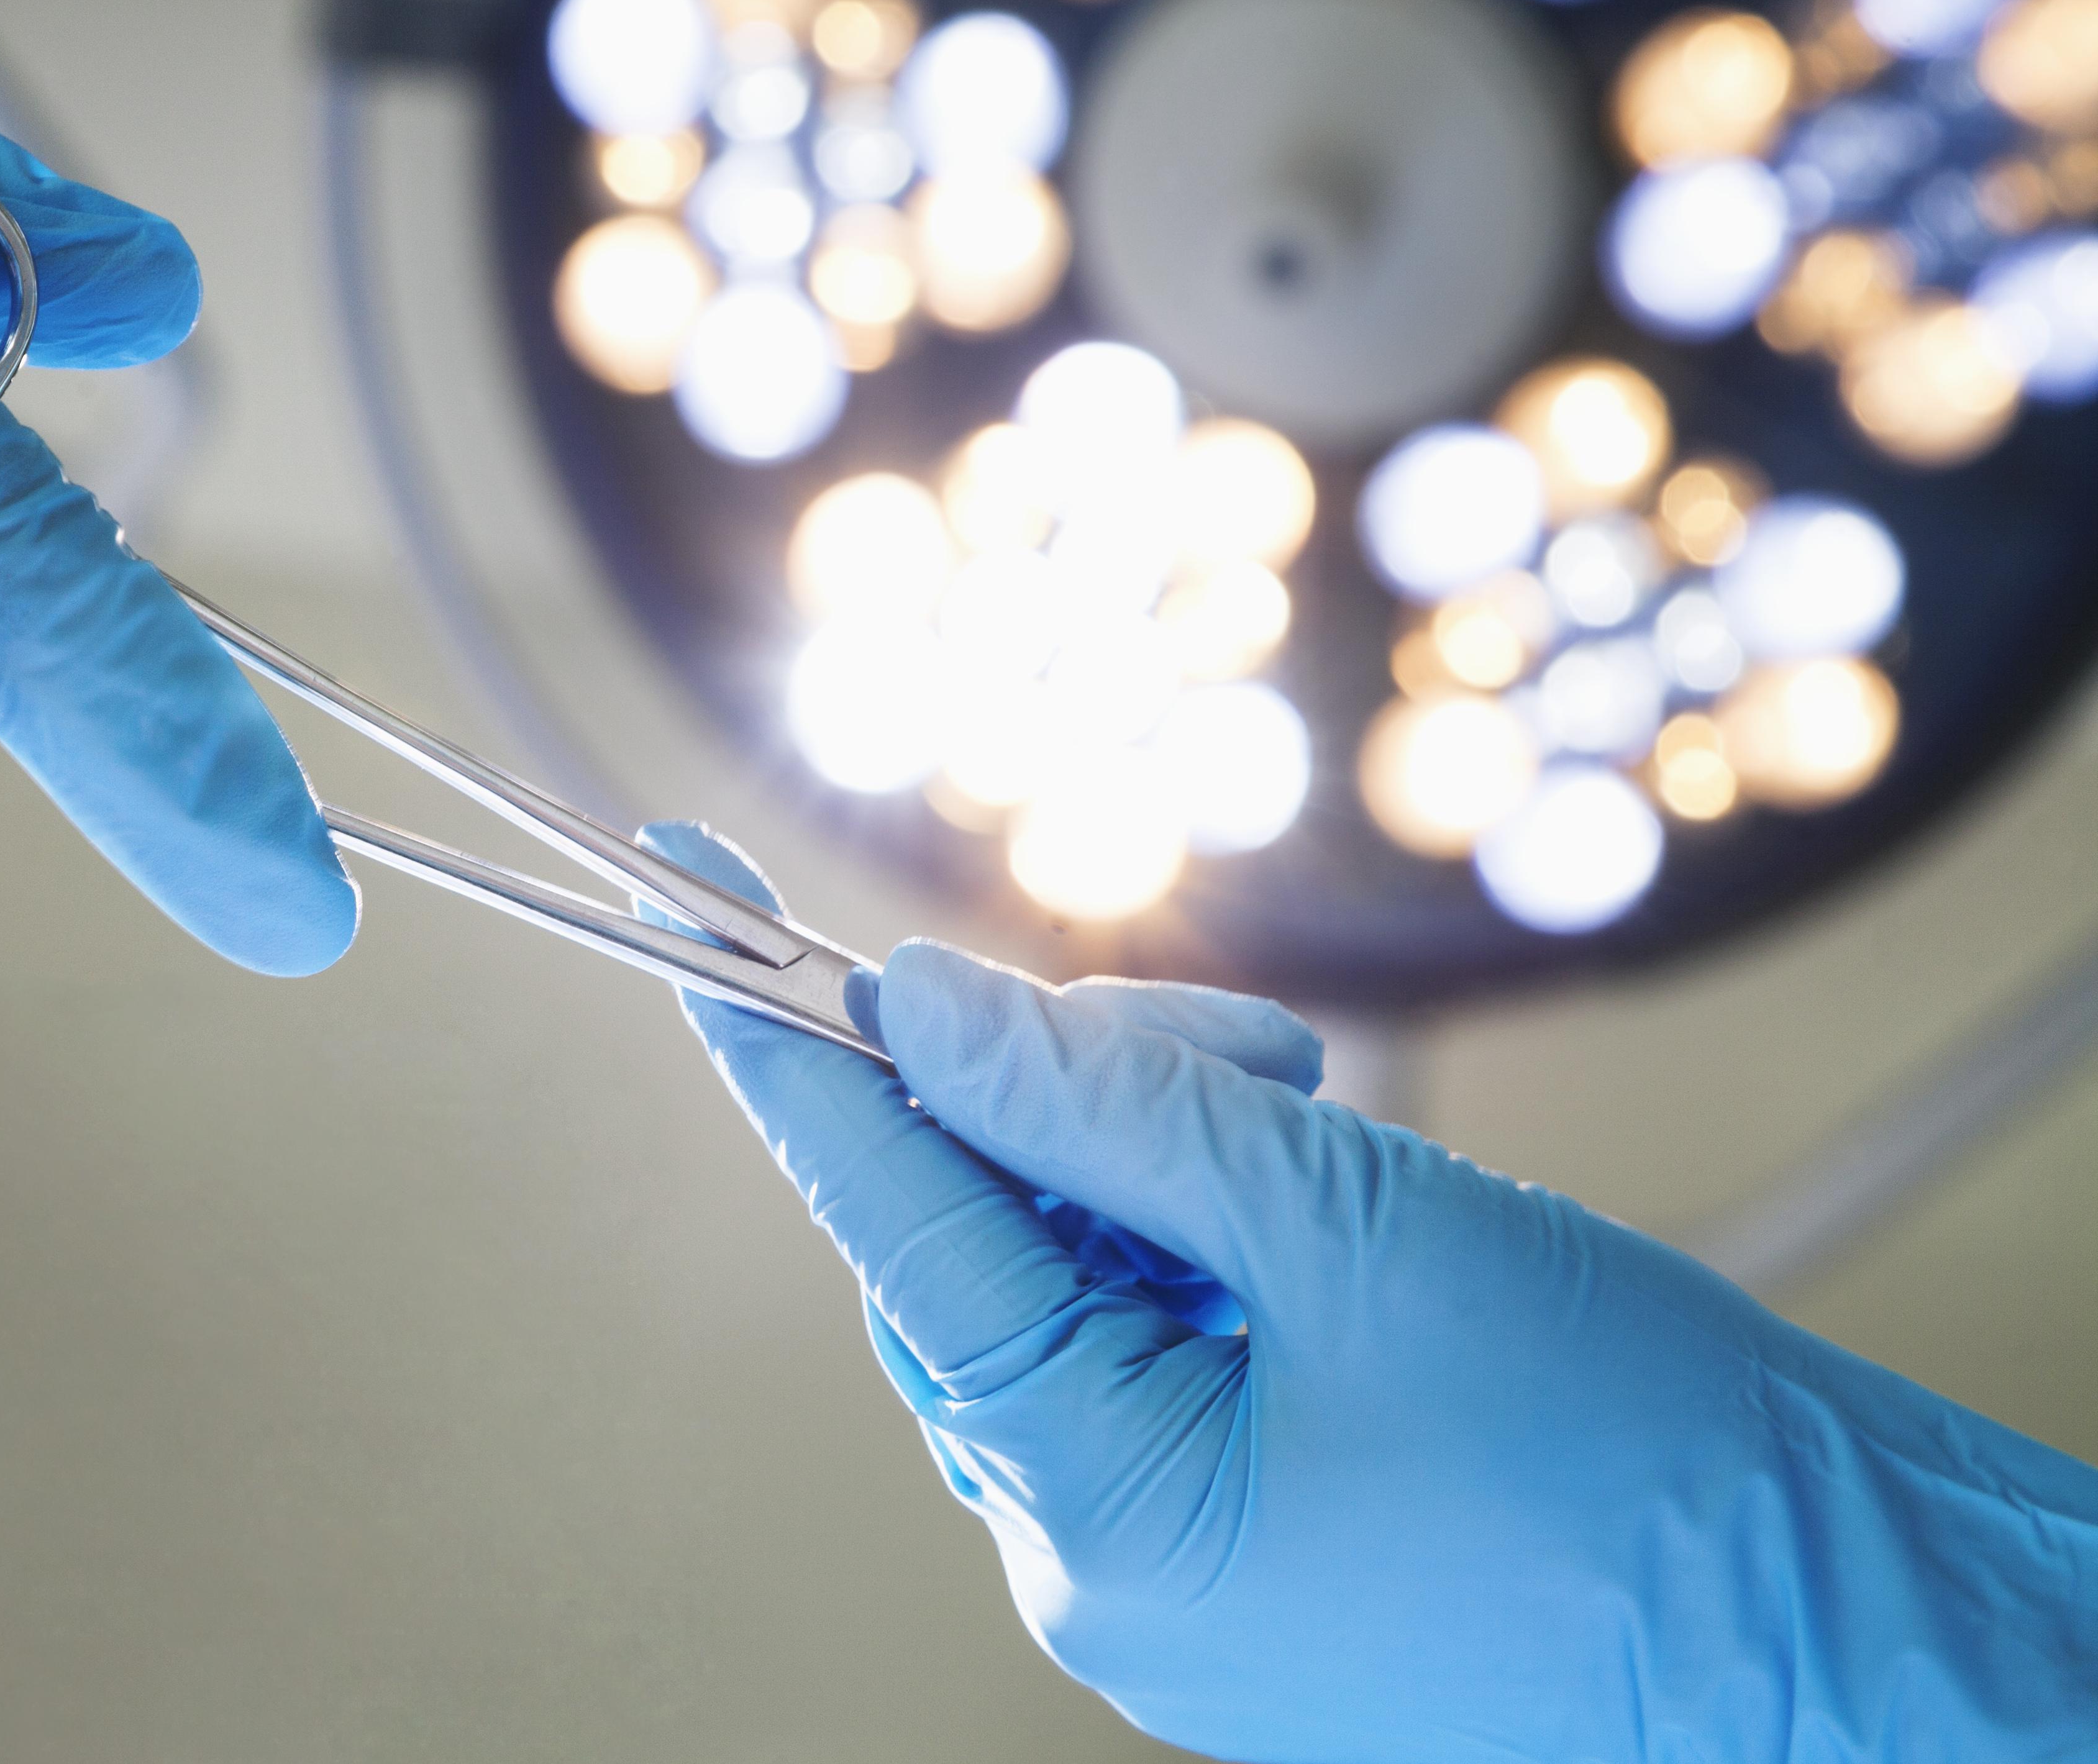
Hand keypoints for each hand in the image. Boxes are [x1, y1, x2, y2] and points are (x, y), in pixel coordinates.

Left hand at [640, 822, 2097, 1761]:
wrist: (1855, 1632)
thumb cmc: (1640, 1460)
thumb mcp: (1355, 1227)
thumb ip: (1110, 1110)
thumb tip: (919, 1004)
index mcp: (1099, 1509)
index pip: (893, 1226)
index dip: (790, 1052)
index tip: (686, 909)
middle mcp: (1100, 1556)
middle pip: (984, 1244)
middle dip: (1073, 1100)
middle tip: (1238, 1050)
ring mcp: (1176, 1560)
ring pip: (1075, 1282)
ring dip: (1166, 1161)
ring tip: (1327, 1128)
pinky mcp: (1249, 1536)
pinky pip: (1160, 1345)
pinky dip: (1212, 1240)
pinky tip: (1324, 1197)